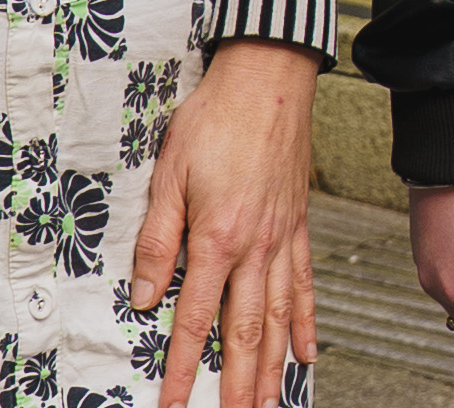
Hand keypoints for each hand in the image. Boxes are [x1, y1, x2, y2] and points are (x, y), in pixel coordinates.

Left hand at [131, 41, 320, 407]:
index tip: (172, 403)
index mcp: (218, 237)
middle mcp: (256, 247)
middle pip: (246, 332)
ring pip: (279, 318)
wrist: (268, 78)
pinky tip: (307, 352)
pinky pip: (304, 285)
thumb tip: (146, 294)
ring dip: (274, 367)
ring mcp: (283, 239)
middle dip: (238, 385)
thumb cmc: (216, 118)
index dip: (181, 367)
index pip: (194, 318)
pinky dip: (306, 323)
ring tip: (269, 404)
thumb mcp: (169, 173)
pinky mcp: (299, 225)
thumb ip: (158, 238)